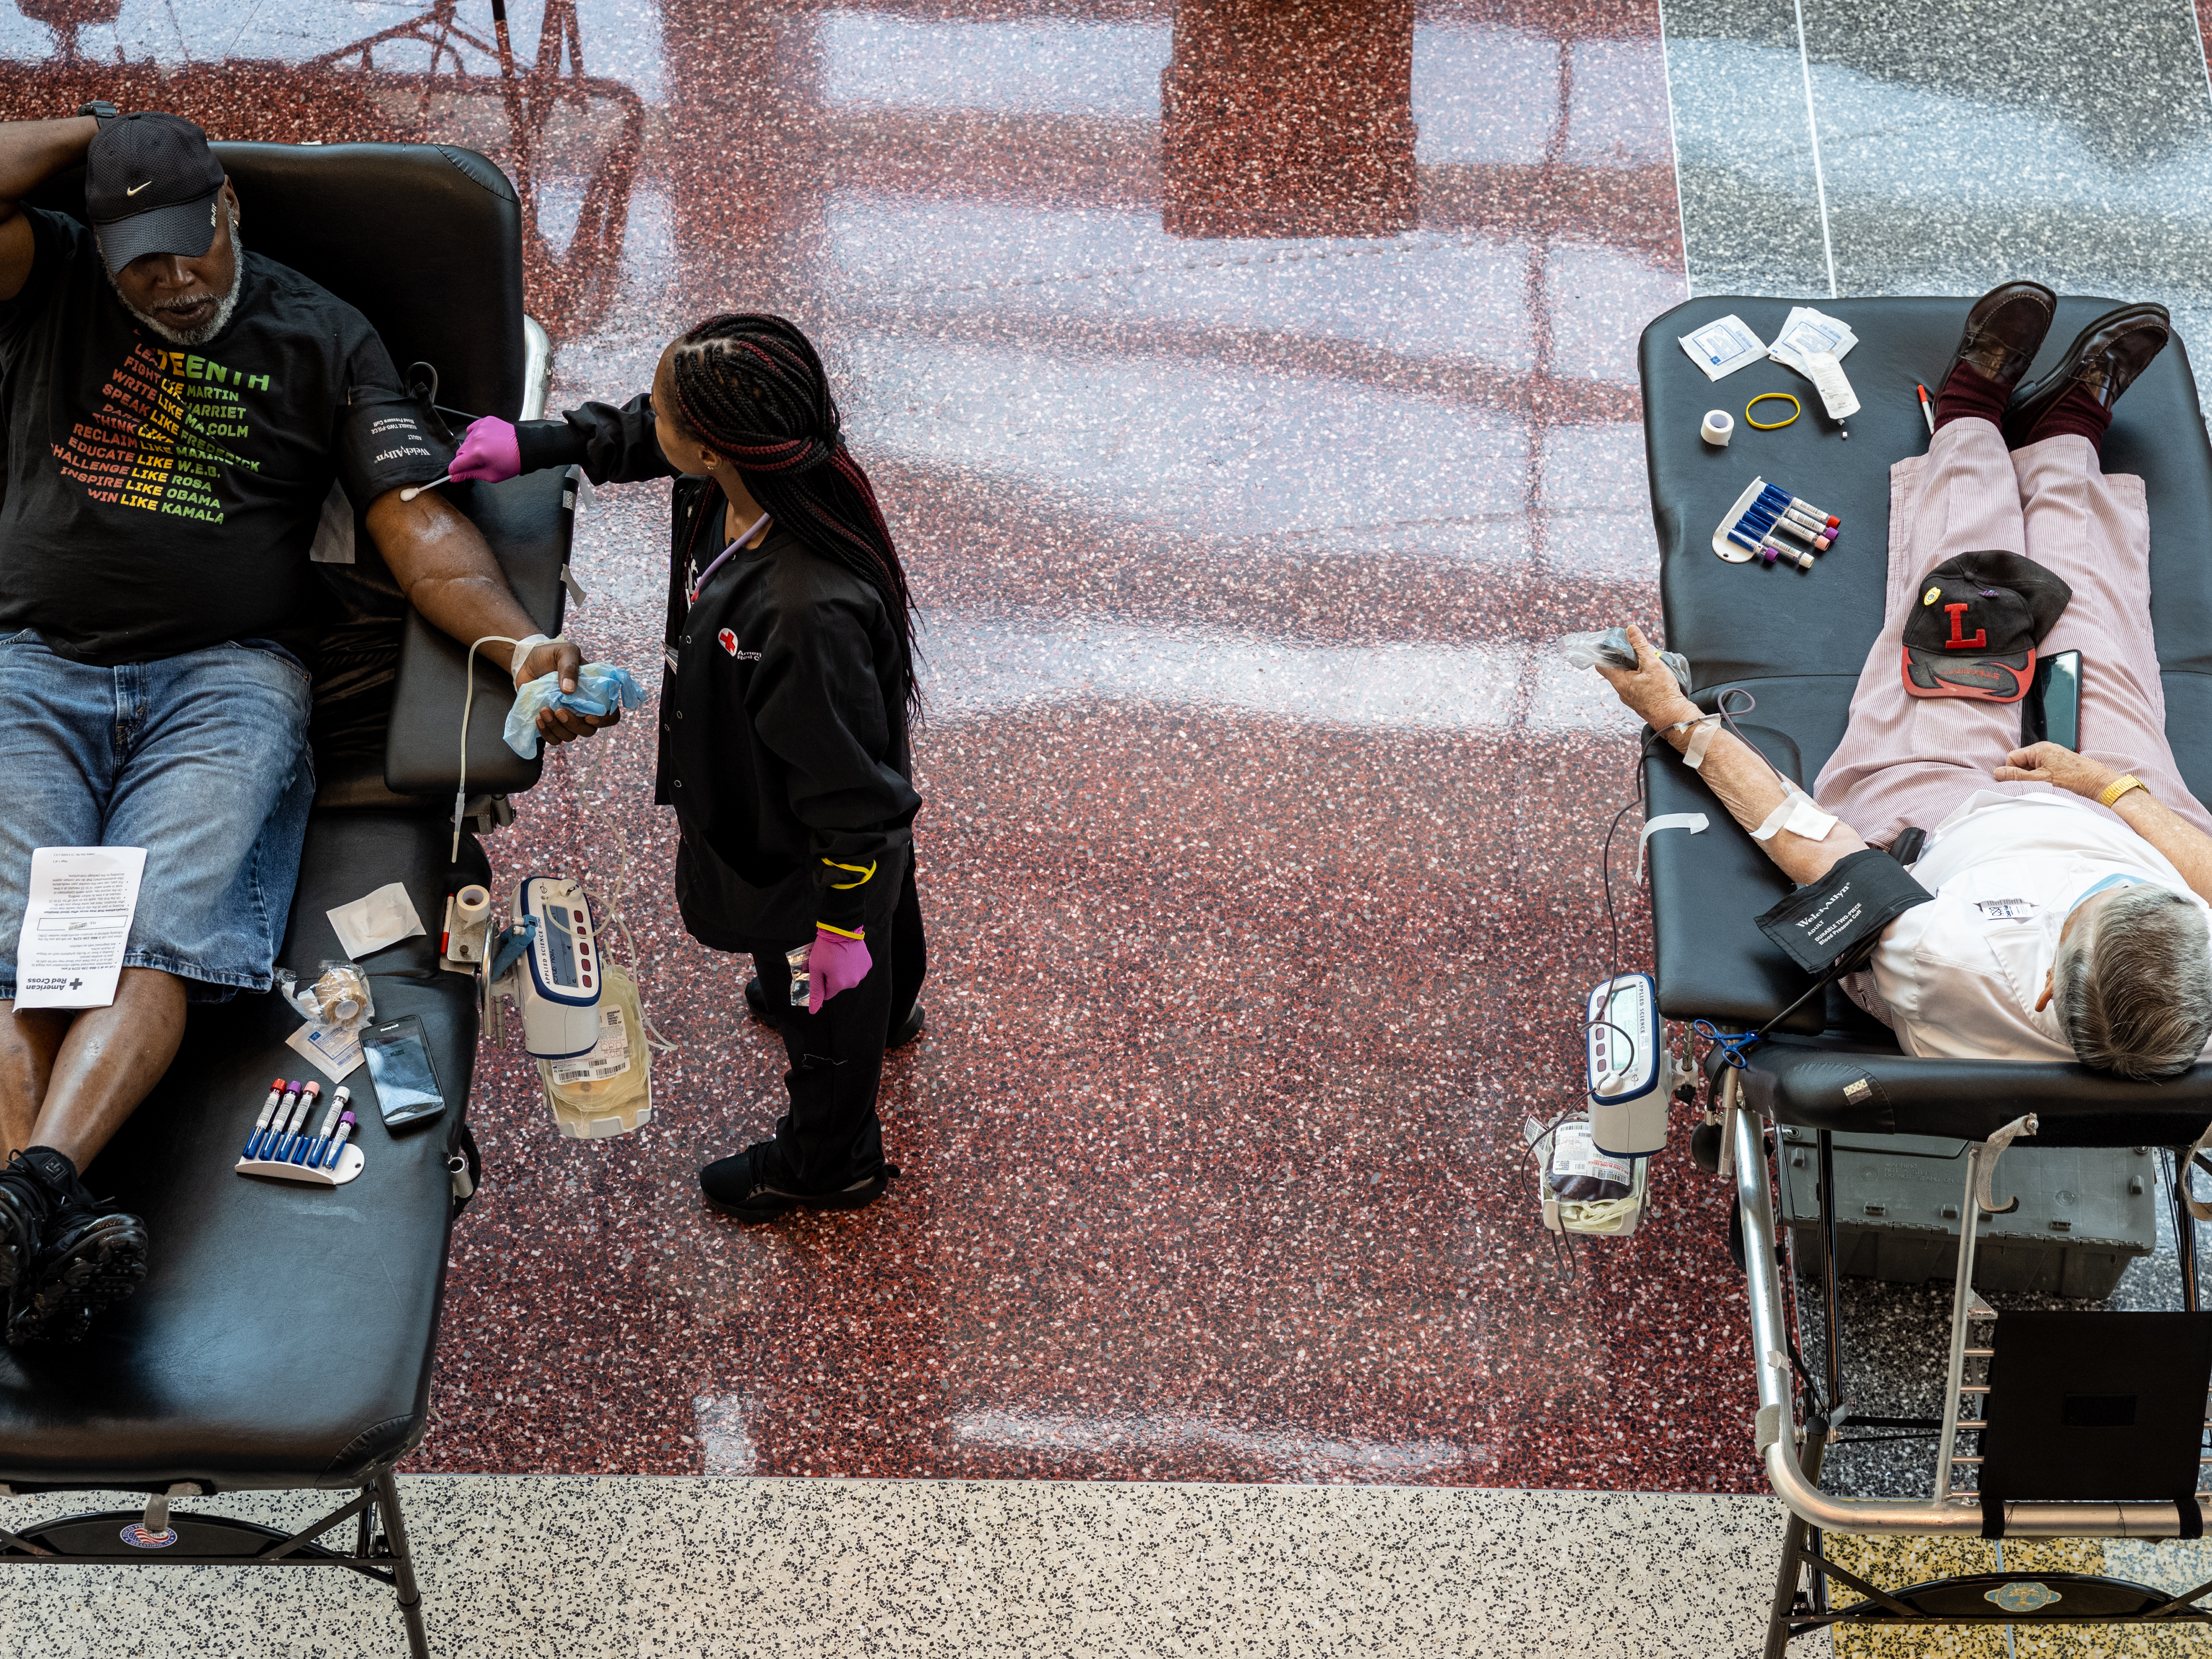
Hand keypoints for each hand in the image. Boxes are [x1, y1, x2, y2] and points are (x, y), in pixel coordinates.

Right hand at [450, 416, 520, 483]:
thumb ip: (470, 474)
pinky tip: (486, 441)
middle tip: (480, 462)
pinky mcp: (485, 421)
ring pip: (466, 441)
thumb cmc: (513, 462)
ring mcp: (480, 428)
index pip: (456, 463)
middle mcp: (476, 439)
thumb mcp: (491, 475)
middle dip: (466, 459)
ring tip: (488, 451)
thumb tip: (455, 477)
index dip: (455, 470)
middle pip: (460, 452)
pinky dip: (476, 436)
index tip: (455, 473)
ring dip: (473, 447)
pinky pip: (473, 429)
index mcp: (477, 453)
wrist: (526, 447)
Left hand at [520, 640, 619, 744]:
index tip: (589, 716)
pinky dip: (546, 733)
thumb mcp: (565, 652)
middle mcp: (584, 709)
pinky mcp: (551, 722)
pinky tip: (538, 719)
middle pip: (589, 730)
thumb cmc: (551, 655)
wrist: (527, 660)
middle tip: (559, 710)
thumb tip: (569, 690)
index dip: (604, 720)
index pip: (611, 714)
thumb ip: (570, 667)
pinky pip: (554, 739)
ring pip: (570, 736)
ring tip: (543, 710)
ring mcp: (567, 717)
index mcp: (595, 693)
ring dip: (557, 728)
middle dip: (574, 724)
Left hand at [806, 928, 871, 1013]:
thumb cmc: (826, 948)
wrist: (842, 929)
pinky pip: (858, 969)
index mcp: (839, 984)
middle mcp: (853, 982)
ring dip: (843, 970)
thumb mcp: (815, 969)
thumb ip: (815, 991)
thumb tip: (813, 1010)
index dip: (822, 982)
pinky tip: (848, 955)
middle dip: (832, 976)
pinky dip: (852, 964)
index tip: (821, 970)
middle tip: (829, 961)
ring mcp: (862, 973)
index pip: (827, 994)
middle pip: (839, 986)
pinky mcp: (868, 964)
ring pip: (849, 978)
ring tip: (839, 957)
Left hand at [1591, 623, 1698, 730]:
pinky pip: (1635, 684)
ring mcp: (1630, 697)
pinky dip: (1640, 675)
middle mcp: (1621, 691)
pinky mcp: (1640, 700)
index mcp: (1619, 681)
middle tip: (1635, 648)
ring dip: (1634, 666)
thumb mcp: (1652, 664)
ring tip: (1647, 659)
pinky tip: (1652, 672)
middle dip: (1623, 657)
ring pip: (1627, 676)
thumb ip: (1641, 646)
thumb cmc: (1663, 694)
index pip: (1601, 664)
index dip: (1603, 652)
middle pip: (1615, 669)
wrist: (1674, 717)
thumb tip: (1631, 630)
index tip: (1610, 643)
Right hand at [1994, 741, 2119, 799]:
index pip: (2012, 758)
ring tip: (2045, 785)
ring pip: (2031, 768)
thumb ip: (2018, 776)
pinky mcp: (2058, 764)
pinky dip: (2041, 779)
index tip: (2018, 782)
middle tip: (2033, 785)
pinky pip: (2041, 770)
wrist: (2099, 782)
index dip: (2012, 771)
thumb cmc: (2075, 778)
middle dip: (2023, 775)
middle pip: (2021, 762)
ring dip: (2032, 778)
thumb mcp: (2042, 779)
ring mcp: (2052, 756)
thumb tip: (1998, 772)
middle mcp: (2045, 749)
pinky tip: (2050, 785)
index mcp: (2039, 749)